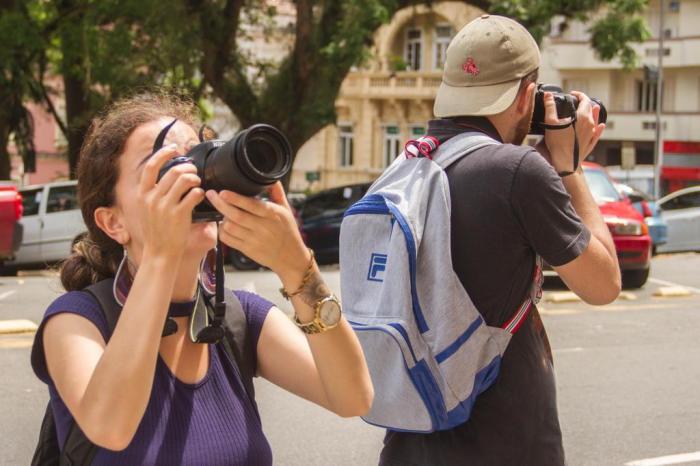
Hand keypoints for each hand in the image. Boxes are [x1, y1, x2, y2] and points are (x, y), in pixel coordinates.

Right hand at [137, 144, 204, 259]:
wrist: (159, 253)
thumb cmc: (156, 231)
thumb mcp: (147, 209)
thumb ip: (152, 193)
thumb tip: (166, 175)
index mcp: (142, 194)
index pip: (150, 166)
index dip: (163, 154)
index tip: (174, 149)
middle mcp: (152, 198)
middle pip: (173, 171)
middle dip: (187, 167)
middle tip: (193, 171)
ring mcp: (165, 206)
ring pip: (185, 179)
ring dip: (195, 178)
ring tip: (197, 183)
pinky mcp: (179, 214)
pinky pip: (194, 194)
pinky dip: (199, 192)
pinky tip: (199, 195)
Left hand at [206, 182, 309, 280]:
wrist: (290, 257)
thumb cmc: (288, 231)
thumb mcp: (286, 210)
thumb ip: (277, 193)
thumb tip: (271, 178)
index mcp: (272, 214)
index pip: (251, 205)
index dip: (235, 198)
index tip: (223, 192)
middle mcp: (263, 227)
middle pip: (236, 215)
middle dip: (220, 204)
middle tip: (211, 194)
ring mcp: (254, 240)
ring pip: (230, 227)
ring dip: (222, 218)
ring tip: (221, 211)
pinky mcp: (247, 250)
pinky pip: (228, 240)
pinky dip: (222, 231)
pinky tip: (224, 225)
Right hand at [542, 90, 604, 173]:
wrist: (565, 162)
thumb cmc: (558, 143)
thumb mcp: (551, 122)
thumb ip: (550, 107)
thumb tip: (548, 95)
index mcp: (582, 116)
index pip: (584, 100)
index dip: (579, 95)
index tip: (573, 94)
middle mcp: (590, 123)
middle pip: (591, 108)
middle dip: (584, 103)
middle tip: (577, 102)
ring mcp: (592, 133)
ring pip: (595, 119)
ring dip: (593, 112)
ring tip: (592, 108)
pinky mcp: (591, 142)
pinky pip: (598, 132)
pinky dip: (599, 127)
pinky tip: (601, 125)